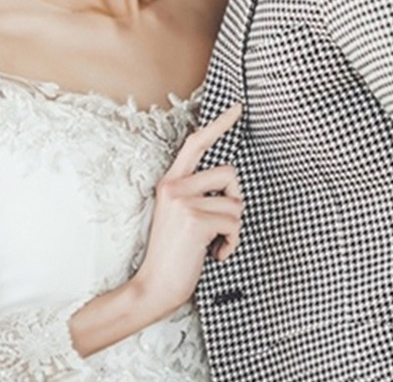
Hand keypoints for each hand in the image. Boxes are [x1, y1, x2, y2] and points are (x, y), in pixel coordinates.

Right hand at [130, 102, 244, 321]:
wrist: (154, 286)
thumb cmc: (173, 255)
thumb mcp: (180, 216)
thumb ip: (198, 195)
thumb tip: (230, 184)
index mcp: (171, 182)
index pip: (196, 143)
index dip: (219, 124)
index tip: (238, 107)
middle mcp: (174, 186)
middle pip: (229, 173)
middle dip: (236, 200)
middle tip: (223, 224)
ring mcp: (183, 201)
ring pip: (236, 203)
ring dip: (233, 229)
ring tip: (214, 243)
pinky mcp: (195, 219)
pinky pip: (234, 224)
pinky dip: (232, 244)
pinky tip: (213, 254)